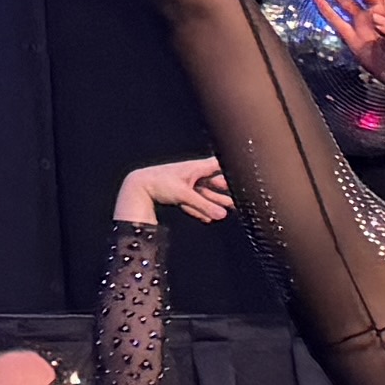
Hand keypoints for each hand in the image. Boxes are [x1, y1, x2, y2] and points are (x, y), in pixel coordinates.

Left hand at [116, 155, 235, 228]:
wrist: (138, 187)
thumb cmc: (160, 183)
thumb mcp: (184, 194)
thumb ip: (203, 205)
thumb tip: (222, 215)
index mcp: (197, 168)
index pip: (220, 166)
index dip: (232, 169)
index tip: (246, 175)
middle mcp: (193, 175)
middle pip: (215, 182)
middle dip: (227, 191)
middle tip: (242, 199)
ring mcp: (186, 185)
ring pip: (205, 194)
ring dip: (215, 202)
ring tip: (231, 209)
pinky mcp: (179, 194)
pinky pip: (194, 203)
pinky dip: (200, 210)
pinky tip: (208, 219)